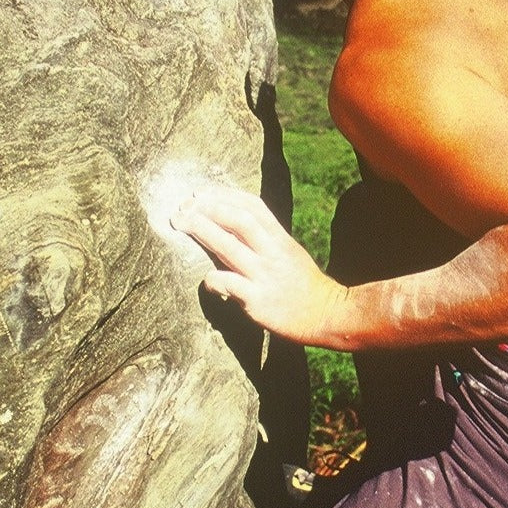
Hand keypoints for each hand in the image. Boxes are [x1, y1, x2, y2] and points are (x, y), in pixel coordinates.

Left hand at [171, 185, 346, 345]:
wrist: (327, 314)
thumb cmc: (303, 283)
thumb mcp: (289, 252)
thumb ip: (265, 238)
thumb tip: (233, 225)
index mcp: (280, 238)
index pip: (253, 206)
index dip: (225, 195)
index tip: (201, 192)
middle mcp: (272, 252)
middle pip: (239, 220)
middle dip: (209, 209)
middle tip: (183, 206)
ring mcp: (265, 275)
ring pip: (229, 246)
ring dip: (202, 231)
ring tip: (180, 223)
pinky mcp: (258, 300)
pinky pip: (229, 283)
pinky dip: (213, 279)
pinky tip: (207, 281)